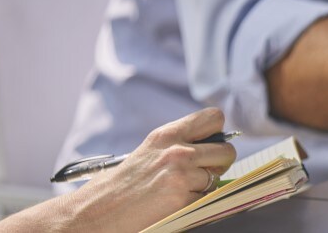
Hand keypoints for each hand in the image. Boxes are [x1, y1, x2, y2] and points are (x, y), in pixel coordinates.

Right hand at [60, 108, 235, 231]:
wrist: (101, 209)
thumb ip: (181, 143)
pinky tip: (175, 202)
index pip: (214, 117)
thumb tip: (216, 144)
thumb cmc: (125, 183)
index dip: (218, 132)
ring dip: (206, 185)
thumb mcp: (151, 150)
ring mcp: (181, 175)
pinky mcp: (182, 198)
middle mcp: (176, 150)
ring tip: (180, 189)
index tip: (211, 143)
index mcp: (167, 134)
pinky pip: (207, 197)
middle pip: (227, 150)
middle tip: (202, 172)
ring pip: (218, 176)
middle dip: (220, 163)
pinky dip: (197, 201)